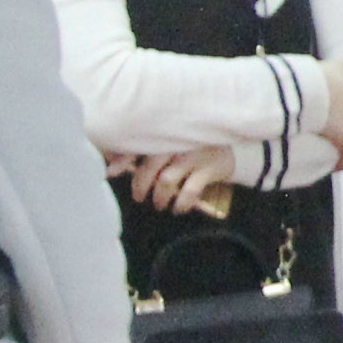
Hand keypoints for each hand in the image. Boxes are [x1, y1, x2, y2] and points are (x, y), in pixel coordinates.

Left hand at [116, 144, 237, 216]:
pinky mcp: (209, 168)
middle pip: (149, 166)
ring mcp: (194, 154)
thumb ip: (149, 151)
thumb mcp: (172, 143)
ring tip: (160, 204)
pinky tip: (179, 209)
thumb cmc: (193, 148)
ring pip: (166, 180)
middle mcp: (178, 141)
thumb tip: (115, 166)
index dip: (122, 160)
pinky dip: (181, 203)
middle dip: (140, 186)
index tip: (110, 173)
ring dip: (160, 197)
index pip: (139, 144)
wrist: (231, 149)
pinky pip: (190, 190)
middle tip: (139, 197)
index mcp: (165, 134)